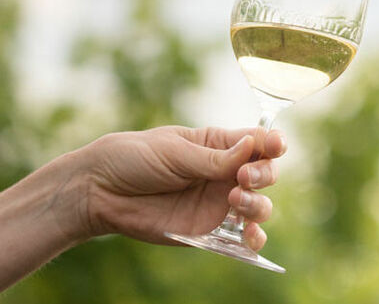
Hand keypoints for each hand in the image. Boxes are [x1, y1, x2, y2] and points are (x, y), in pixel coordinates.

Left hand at [73, 126, 284, 250]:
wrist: (100, 191)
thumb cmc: (133, 159)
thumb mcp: (175, 151)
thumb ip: (215, 157)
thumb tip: (253, 147)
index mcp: (219, 145)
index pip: (258, 142)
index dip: (273, 144)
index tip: (276, 147)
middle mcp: (225, 173)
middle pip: (265, 172)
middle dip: (263, 173)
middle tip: (243, 177)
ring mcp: (219, 203)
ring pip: (260, 205)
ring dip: (258, 203)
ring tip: (234, 201)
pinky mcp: (209, 230)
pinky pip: (243, 238)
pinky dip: (254, 239)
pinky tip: (249, 236)